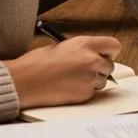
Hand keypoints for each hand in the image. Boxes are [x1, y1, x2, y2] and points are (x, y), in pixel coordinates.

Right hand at [5, 35, 121, 108]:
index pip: (114, 45)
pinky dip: (84, 91)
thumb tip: (95, 54)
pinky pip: (93, 92)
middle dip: (100, 68)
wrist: (24, 82)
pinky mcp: (85, 94)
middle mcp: (92, 60)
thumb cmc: (37, 63)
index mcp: (85, 44)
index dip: (109, 51)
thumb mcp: (63, 46)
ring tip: (72, 79)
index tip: (104, 55)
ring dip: (92, 80)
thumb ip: (83, 48)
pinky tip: (68, 87)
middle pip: (110, 65)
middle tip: (83, 69)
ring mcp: (90, 78)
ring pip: (103, 80)